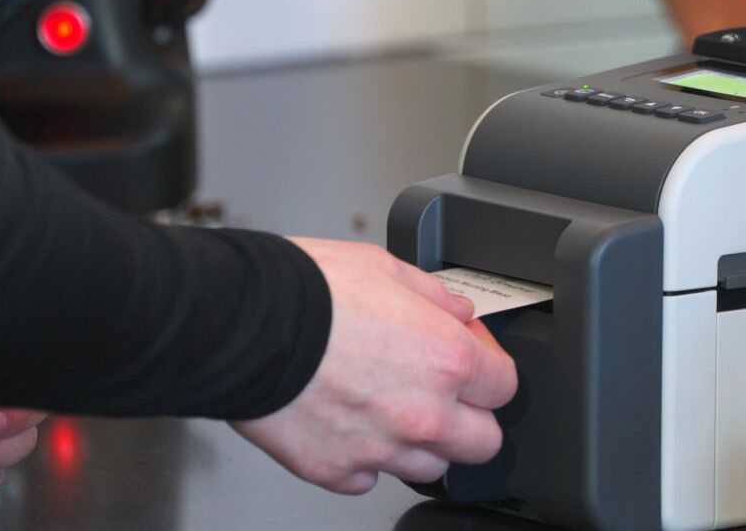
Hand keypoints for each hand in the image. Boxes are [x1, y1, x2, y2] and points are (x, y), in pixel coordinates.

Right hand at [232, 238, 518, 494]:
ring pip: (429, 468)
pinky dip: (363, 459)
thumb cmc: (305, 291)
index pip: (505, 385)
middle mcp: (423, 414)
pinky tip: (346, 425)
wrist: (240, 324)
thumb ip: (434, 296)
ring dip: (417, 443)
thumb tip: (458, 313)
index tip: (469, 360)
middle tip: (441, 395)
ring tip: (384, 408)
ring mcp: (380, 450)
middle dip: (469, 419)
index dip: (488, 368)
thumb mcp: (384, 266)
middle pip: (483, 443)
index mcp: (446, 359)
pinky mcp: (335, 471)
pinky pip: (367, 479)